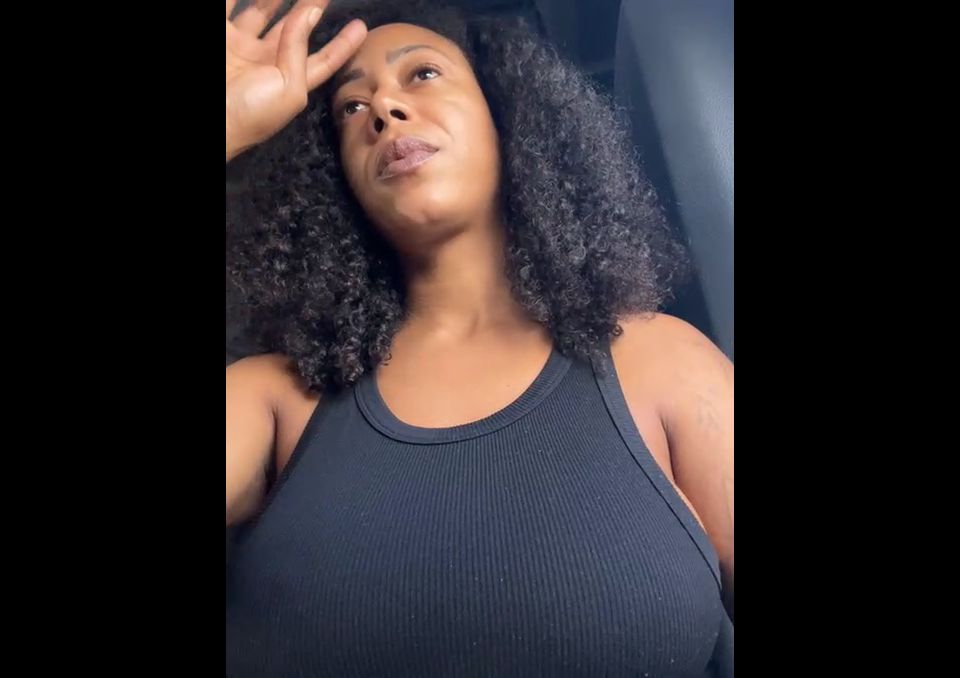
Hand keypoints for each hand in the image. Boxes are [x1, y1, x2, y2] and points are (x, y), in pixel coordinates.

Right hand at [226, 0, 366, 160]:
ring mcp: (240, 47)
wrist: (210, 120)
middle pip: (293, 28)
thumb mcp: (287, 89)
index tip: (361, 26)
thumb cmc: (251, 113)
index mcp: (289, 81)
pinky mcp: (219, 35)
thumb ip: (299, 50)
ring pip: (261, 11)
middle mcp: (266, 62)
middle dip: (309, 7)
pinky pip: (230, 6)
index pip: (323, 60)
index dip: (342, 45)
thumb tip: (310, 13)